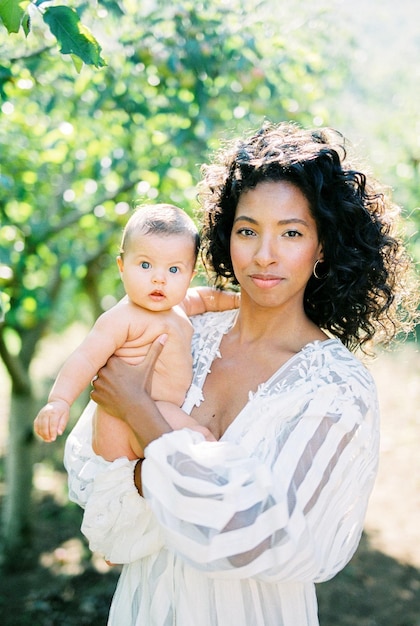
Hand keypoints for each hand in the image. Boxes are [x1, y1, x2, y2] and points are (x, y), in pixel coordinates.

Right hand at [34, 399, 69, 441]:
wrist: (57, 402)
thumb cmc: (63, 411)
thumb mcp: (66, 416)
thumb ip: (62, 425)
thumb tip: (59, 433)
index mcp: (54, 412)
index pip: (52, 424)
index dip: (52, 432)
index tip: (53, 439)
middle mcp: (46, 412)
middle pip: (44, 425)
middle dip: (46, 434)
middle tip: (50, 440)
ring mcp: (41, 414)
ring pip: (39, 426)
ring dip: (42, 434)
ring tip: (47, 439)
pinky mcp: (38, 416)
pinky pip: (36, 425)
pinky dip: (38, 431)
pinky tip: (42, 436)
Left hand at [90, 334, 170, 448]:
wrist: (138, 410)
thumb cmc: (143, 387)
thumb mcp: (148, 368)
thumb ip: (155, 350)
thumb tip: (164, 335)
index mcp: (113, 362)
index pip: (109, 359)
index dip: (116, 365)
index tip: (123, 371)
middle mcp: (103, 372)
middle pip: (103, 369)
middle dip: (110, 374)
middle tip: (121, 382)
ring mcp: (98, 385)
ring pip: (98, 380)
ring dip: (104, 384)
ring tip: (117, 390)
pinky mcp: (95, 397)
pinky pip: (95, 393)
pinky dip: (101, 395)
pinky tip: (112, 398)